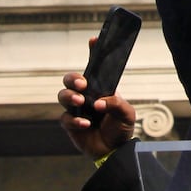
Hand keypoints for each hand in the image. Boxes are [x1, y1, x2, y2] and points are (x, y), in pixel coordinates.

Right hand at [57, 38, 137, 159]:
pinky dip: (74, 120)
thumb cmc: (121, 127)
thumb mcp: (127, 113)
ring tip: (80, 101)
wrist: (115, 150)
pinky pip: (65, 118)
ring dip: (70, 96)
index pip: (95, 67)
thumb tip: (99, 103)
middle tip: (82, 83)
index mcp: (100, 88)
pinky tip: (85, 124)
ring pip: (63, 95)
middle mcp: (86, 95)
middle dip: (73, 78)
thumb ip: (116, 104)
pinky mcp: (70, 124)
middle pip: (70, 79)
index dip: (93, 52)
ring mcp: (77, 109)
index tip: (94, 40)